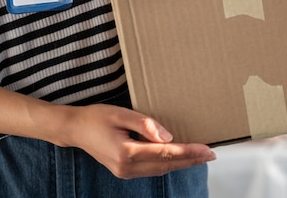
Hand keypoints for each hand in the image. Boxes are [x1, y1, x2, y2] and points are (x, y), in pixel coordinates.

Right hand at [62, 104, 215, 178]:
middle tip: (211, 154)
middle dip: (191, 160)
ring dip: (181, 164)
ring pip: (160, 170)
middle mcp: (127, 167)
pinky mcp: (124, 171)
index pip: (165, 153)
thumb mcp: (120, 113)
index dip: (188, 152)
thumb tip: (168, 136)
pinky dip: (168, 164)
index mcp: (126, 152)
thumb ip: (144, 124)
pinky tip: (178, 158)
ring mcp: (125, 172)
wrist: (75, 130)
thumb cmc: (96, 118)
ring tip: (200, 157)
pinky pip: (152, 170)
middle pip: (166, 165)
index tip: (207, 150)